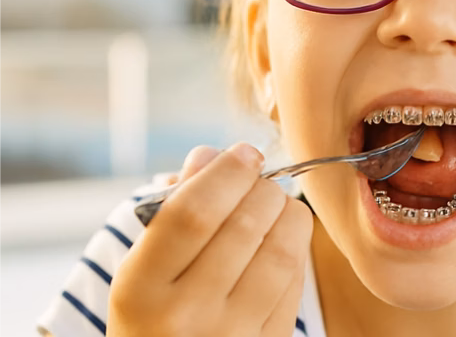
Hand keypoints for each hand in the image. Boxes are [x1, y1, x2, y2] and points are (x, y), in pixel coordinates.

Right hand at [108, 144, 312, 336]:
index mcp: (141, 291)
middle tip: (259, 179)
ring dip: (288, 213)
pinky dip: (295, 248)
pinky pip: (296, 282)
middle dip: (262, 187)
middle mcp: (187, 315)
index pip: (193, 212)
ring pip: (283, 250)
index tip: (244, 153)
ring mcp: (233, 334)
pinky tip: (281, 240)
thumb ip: (172, 213)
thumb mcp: (141, 274)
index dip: (227, 172)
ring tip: (274, 205)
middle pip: (245, 225)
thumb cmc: (154, 320)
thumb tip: (211, 154)